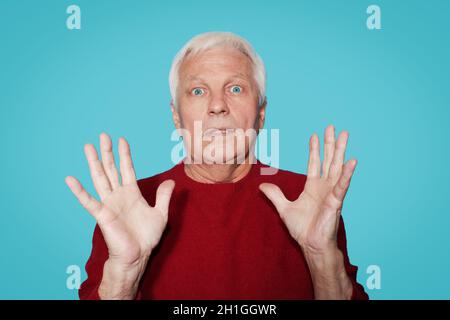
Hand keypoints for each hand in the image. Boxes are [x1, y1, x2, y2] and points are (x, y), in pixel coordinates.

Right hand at [65, 133, 174, 267]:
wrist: (138, 255)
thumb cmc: (146, 237)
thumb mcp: (160, 213)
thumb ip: (164, 196)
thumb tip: (172, 181)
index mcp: (131, 193)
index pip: (127, 169)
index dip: (125, 155)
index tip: (122, 140)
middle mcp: (118, 195)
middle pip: (111, 169)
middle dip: (107, 153)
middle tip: (103, 135)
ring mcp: (109, 203)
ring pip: (99, 178)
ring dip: (94, 163)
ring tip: (88, 147)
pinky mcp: (102, 215)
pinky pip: (88, 201)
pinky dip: (79, 190)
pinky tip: (70, 179)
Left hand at [259, 125, 356, 254]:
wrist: (310, 244)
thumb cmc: (302, 229)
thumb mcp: (284, 208)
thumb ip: (274, 195)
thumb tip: (262, 186)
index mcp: (313, 187)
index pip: (315, 163)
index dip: (315, 149)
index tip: (315, 135)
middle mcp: (324, 186)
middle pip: (328, 160)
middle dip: (331, 144)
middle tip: (333, 127)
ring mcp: (331, 193)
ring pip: (337, 167)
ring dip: (341, 151)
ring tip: (345, 135)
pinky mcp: (336, 201)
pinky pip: (342, 185)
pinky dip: (347, 174)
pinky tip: (352, 162)